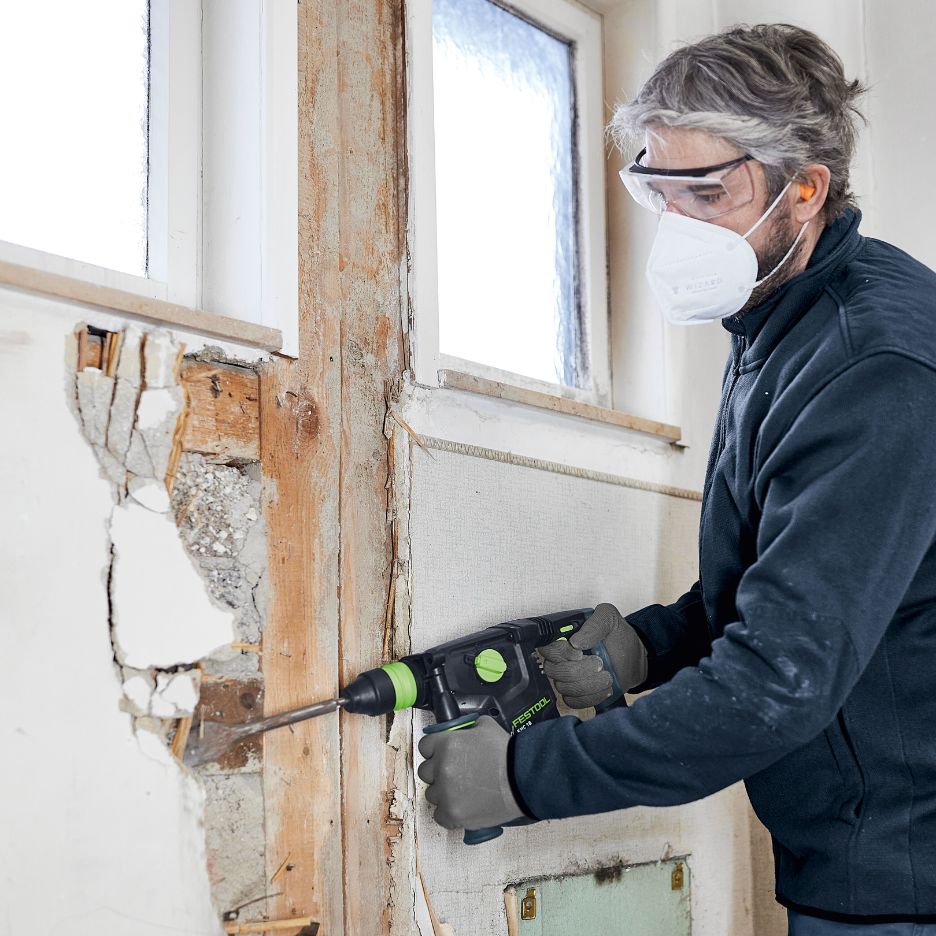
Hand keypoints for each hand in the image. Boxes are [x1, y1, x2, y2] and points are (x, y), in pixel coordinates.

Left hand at [416, 715, 523, 829]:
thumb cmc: (508, 754)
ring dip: (444, 794)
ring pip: (432, 795)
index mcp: (446, 743)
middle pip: (425, 772)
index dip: (434, 751)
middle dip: (438, 773)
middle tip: (456, 776)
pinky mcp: (452, 814)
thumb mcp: (487, 727)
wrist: (523, 779)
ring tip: (464, 793)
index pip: (424, 747)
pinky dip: (449, 814)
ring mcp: (445, 792)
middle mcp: (441, 767)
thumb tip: (467, 731)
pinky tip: (463, 808)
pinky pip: (439, 816)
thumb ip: (470, 728)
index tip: (442, 756)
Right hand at [539, 603, 647, 708]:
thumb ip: (594, 624)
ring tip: (607, 676)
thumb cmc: (618, 635)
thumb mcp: (609, 619)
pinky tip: (604, 688)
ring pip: (564, 688)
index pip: (547, 647)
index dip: (560, 652)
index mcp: (563, 638)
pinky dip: (591, 697)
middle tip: (600, 663)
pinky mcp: (576, 695)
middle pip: (553, 670)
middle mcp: (561, 659)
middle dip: (578, 670)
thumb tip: (576, 641)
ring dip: (588, 684)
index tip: (579, 653)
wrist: (634, 657)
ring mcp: (566, 679)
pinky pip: (573, 702)